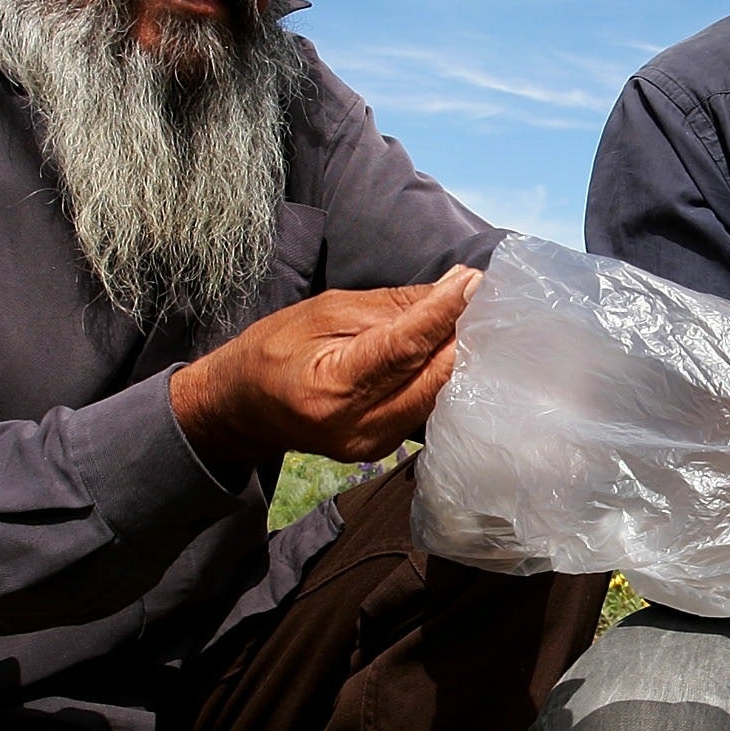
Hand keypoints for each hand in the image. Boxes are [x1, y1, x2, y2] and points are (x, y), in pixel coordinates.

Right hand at [169, 269, 476, 465]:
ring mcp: (373, 446)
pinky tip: (451, 350)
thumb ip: (392, 305)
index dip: (442, 312)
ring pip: (435, 395)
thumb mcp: (325, 311)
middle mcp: (357, 426)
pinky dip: (441, 377)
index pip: (403, 347)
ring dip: (458, 356)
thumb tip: (453, 287)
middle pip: (431, 378)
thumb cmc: (276, 349)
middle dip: (462, 335)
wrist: (244, 408)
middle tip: (486, 297)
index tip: (473, 281)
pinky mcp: (383, 449)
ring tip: (473, 318)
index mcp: (333, 387)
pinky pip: (424, 407)